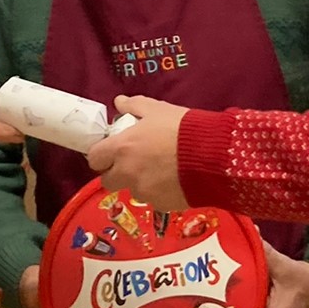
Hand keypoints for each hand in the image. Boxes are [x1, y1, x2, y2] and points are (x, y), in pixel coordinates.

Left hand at [86, 95, 188, 209]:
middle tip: (134, 162)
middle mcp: (127, 174)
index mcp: (121, 149)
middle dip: (117, 173)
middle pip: (108, 181)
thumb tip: (119, 102)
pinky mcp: (162, 205)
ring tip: (162, 170)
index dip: (101, 155)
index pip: (94, 159)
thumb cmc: (183, 128)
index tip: (111, 151)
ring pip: (133, 190)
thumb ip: (134, 106)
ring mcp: (144, 192)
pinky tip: (175, 180)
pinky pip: (154, 199)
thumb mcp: (158, 109)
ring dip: (141, 182)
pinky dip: (160, 192)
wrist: (214, 155)